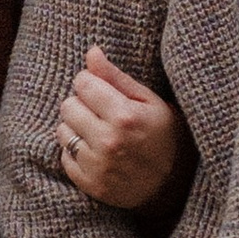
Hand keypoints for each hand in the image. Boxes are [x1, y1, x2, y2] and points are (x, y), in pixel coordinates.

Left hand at [57, 49, 190, 216]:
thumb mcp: (149, 100)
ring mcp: (98, 166)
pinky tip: (96, 152)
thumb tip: (91, 52)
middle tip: (101, 113)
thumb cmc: (165, 135)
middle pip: (68, 105)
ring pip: (63, 131)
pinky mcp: (90, 184)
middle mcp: (108, 141)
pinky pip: (64, 157)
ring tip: (98, 132)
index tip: (103, 91)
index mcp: (125, 116)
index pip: (83, 83)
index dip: (91, 83)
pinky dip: (75, 152)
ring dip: (76, 128)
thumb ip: (116, 77)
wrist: (175, 184)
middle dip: (82, 104)